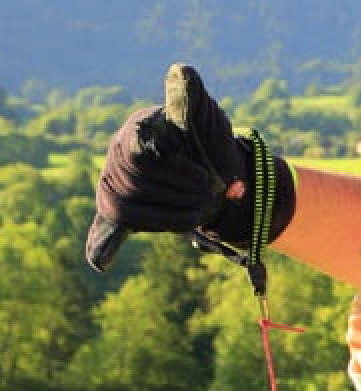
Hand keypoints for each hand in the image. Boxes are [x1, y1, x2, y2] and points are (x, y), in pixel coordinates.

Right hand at [86, 64, 293, 270]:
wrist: (202, 161)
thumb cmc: (207, 142)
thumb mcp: (217, 135)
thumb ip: (217, 146)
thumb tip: (227, 173)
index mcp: (143, 125)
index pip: (140, 153)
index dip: (174, 171)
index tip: (204, 180)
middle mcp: (118, 149)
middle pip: (135, 183)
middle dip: (178, 196)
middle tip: (208, 199)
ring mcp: (111, 178)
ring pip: (127, 206)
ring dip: (169, 216)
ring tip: (199, 213)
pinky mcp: (115, 205)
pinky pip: (105, 229)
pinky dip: (106, 247)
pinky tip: (102, 264)